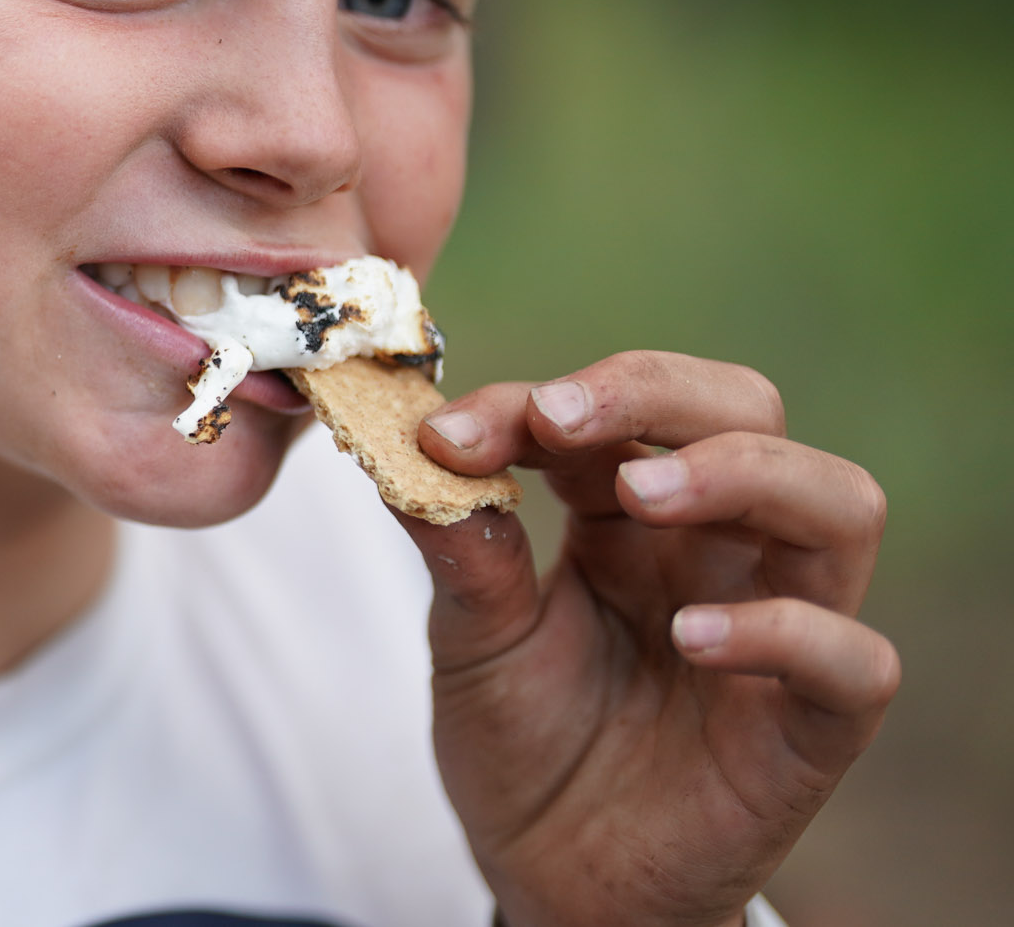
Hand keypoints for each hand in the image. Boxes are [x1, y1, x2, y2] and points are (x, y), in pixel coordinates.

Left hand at [403, 350, 897, 926]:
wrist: (551, 877)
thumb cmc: (524, 740)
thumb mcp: (471, 636)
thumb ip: (462, 544)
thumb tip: (415, 442)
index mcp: (629, 512)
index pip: (618, 407)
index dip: (539, 400)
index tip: (449, 432)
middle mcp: (717, 549)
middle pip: (748, 411)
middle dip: (656, 392)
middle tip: (559, 420)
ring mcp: (779, 625)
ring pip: (838, 504)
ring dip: (741, 475)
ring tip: (638, 494)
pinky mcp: (813, 725)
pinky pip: (855, 658)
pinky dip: (786, 631)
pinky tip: (692, 636)